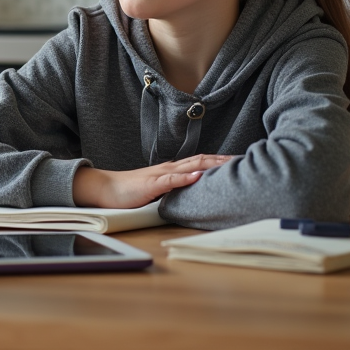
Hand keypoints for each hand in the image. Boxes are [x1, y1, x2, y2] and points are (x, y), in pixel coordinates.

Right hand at [72, 154, 232, 208]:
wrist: (106, 189)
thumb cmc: (131, 191)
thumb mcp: (159, 190)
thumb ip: (176, 187)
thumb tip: (194, 189)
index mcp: (172, 171)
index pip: (200, 162)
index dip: (220, 161)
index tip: (239, 161)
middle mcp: (169, 169)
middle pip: (200, 160)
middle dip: (222, 160)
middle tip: (243, 159)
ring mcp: (160, 175)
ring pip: (188, 166)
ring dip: (208, 164)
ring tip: (227, 163)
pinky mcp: (151, 185)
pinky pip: (169, 180)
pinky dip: (184, 178)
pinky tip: (196, 176)